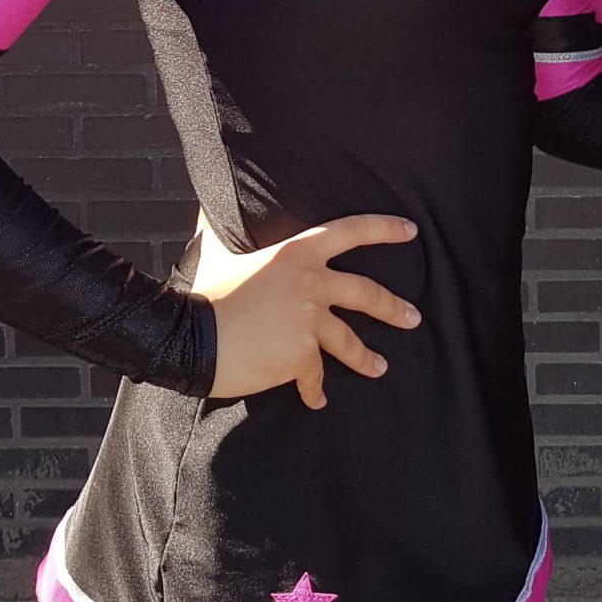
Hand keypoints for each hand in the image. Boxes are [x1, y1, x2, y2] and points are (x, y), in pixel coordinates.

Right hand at [193, 211, 422, 410]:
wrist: (188, 336)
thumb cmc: (203, 292)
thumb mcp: (217, 250)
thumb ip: (224, 226)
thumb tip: (212, 200)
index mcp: (298, 253)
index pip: (351, 231)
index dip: (384, 229)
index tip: (411, 231)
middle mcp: (312, 283)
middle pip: (366, 293)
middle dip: (394, 308)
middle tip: (413, 318)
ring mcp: (309, 321)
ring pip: (349, 342)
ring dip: (367, 358)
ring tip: (380, 367)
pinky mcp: (300, 356)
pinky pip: (315, 377)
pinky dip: (315, 391)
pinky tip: (317, 401)